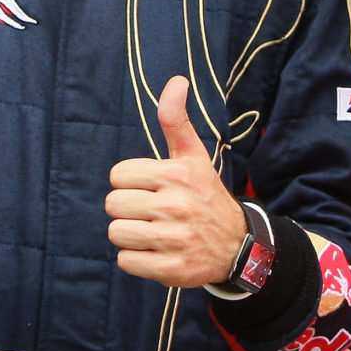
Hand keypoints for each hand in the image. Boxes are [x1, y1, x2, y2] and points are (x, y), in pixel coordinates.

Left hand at [106, 75, 248, 287]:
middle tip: (151, 211)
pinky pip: (126, 262)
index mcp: (177, 174)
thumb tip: (176, 81)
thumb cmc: (204, 194)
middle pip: (113, 205)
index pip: (118, 175)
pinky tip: (157, 251)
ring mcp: (174, 240)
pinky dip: (136, 259)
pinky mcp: (171, 270)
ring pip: (116, 233)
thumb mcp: (193, 156)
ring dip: (130, 234)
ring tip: (153, 232)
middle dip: (127, 209)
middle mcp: (176, 206)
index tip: (151, 188)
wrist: (238, 245)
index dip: (130, 182)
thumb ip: (176, 120)